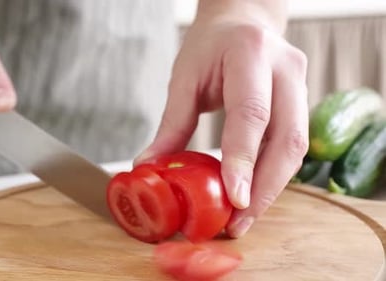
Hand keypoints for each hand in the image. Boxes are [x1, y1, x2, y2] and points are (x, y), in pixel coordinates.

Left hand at [136, 1, 307, 237]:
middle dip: (265, 188)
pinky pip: (292, 145)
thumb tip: (148, 166)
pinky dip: (273, 175)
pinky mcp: (303, 101)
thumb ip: (172, 124)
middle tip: (238, 222)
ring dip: (271, 188)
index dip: (244, 159)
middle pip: (287, 139)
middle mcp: (286, 69)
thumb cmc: (210, 45)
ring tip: (243, 218)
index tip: (235, 199)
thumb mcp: (185, 78)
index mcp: (250, 54)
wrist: (242, 21)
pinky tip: (253, 195)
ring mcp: (301, 85)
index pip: (251, 114)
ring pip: (296, 148)